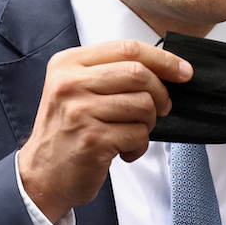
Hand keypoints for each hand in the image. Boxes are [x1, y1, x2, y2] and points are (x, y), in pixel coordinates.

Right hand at [17, 39, 192, 222]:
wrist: (42, 176)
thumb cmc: (68, 131)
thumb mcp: (77, 89)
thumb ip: (111, 72)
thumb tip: (166, 67)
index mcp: (68, 63)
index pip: (127, 48)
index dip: (162, 59)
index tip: (183, 71)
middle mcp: (70, 83)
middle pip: (139, 73)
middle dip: (160, 93)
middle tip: (161, 108)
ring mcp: (80, 111)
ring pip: (143, 104)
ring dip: (149, 123)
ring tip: (133, 132)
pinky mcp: (93, 140)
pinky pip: (138, 134)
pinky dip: (140, 145)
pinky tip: (125, 151)